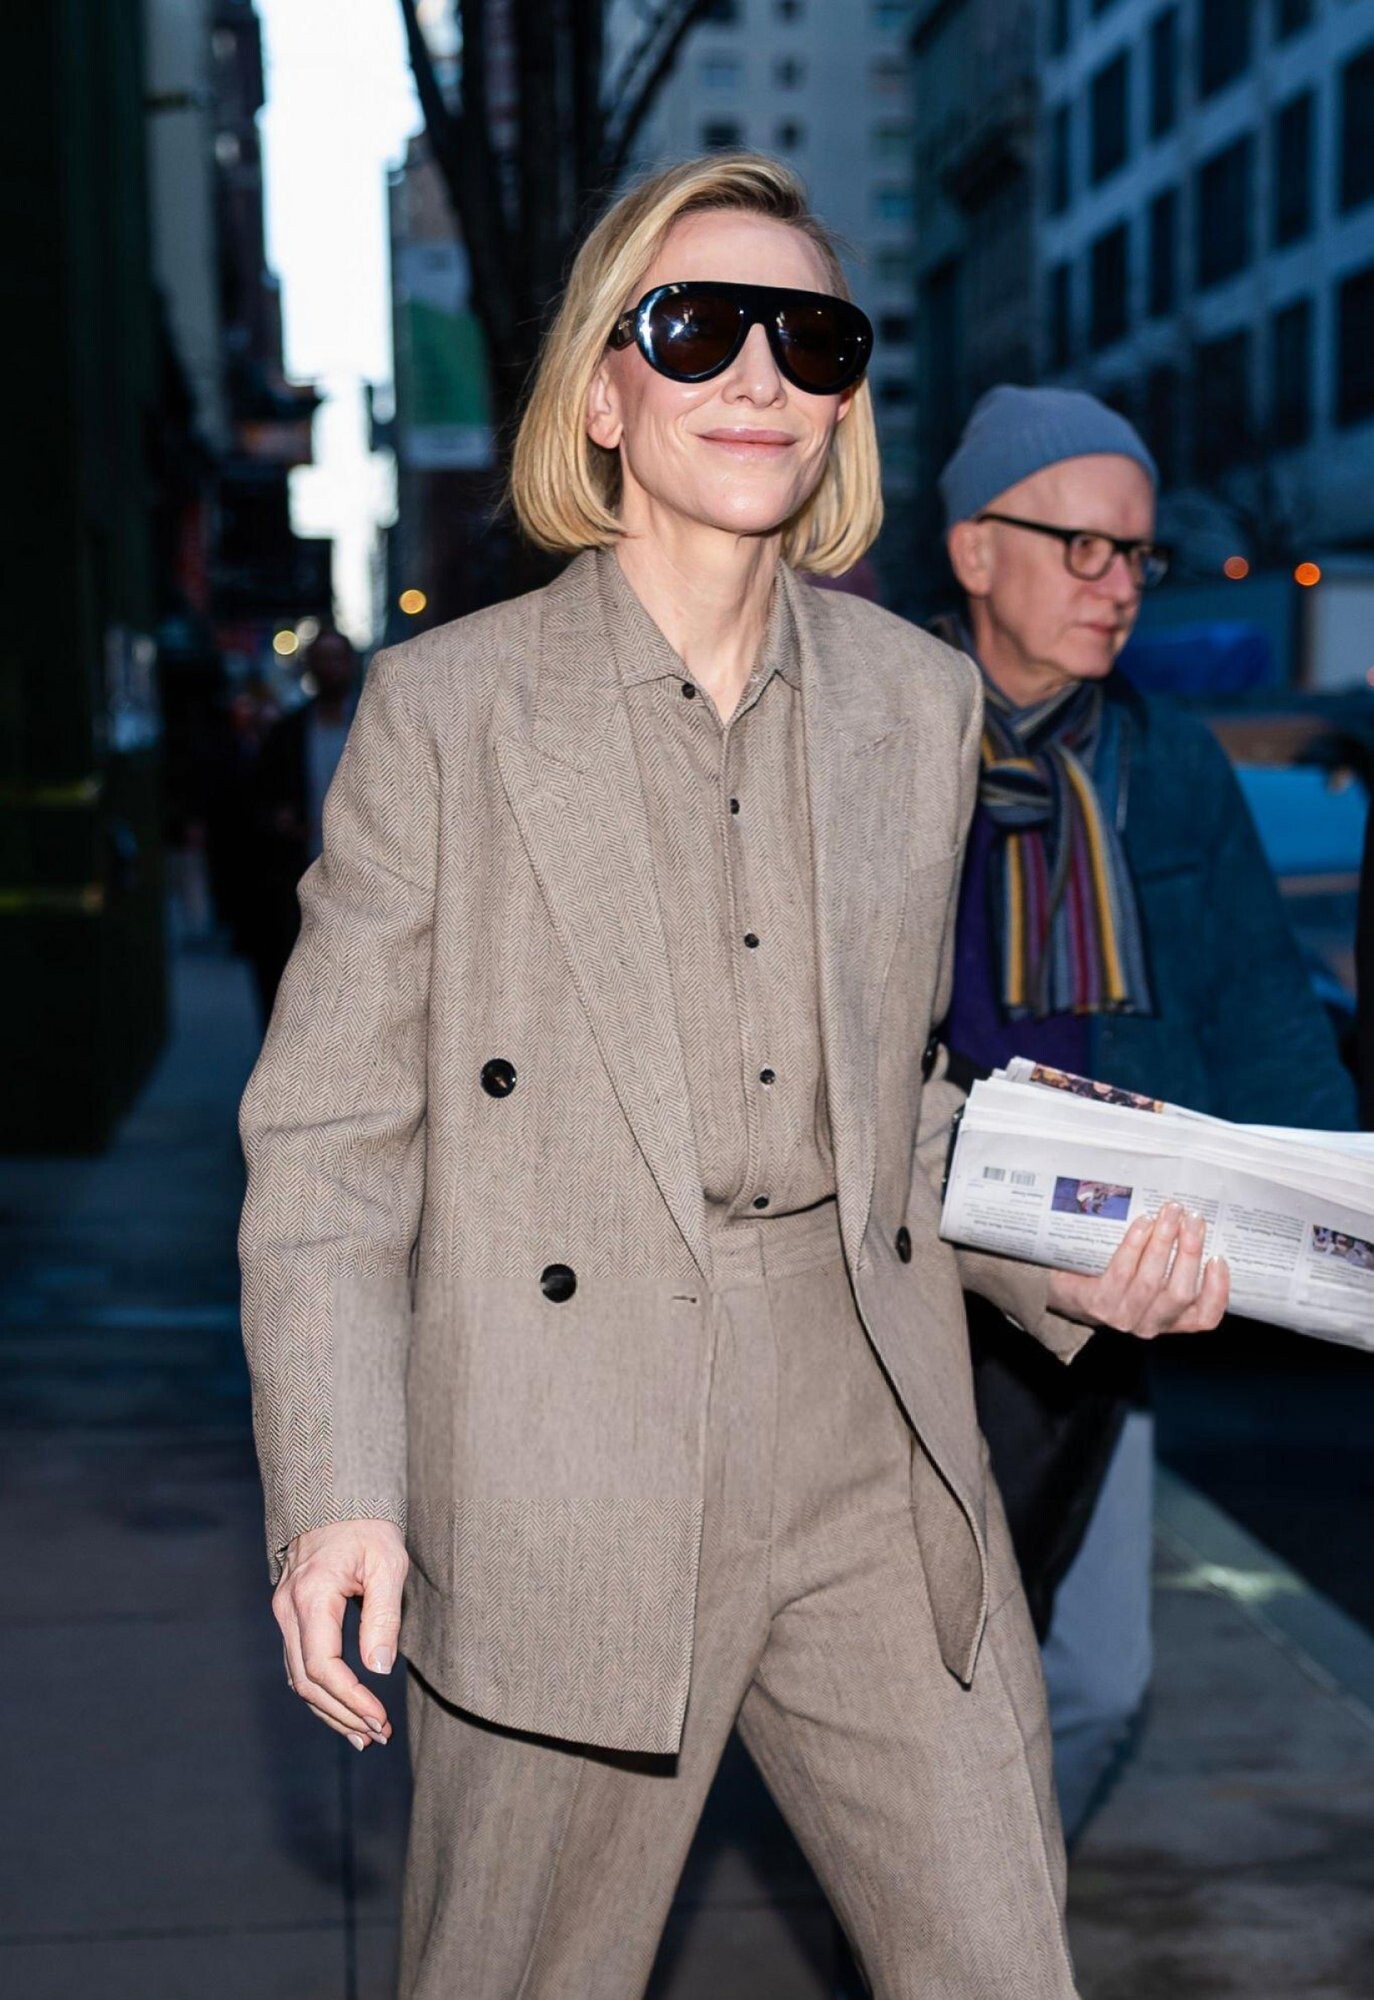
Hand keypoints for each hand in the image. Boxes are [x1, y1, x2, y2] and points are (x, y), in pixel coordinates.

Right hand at [274, 1518, 407, 1750]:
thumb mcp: (387, 1564)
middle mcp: (288, 1609)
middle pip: (306, 1681)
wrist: (339, 1497)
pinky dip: (321, 1692)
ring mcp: (284, 1612)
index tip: (380, 1719)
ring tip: (365, 1734)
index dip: (350, 1700)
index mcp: (311, 1596)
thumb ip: (383, 1617)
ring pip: (298, 1677)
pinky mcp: (291, 1615)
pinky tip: (344, 1709)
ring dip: (330, 1710)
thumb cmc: (368, 1527)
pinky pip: (299, 1663)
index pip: (322, 1667)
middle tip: (378, 1735)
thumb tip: (379, 1669)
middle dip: (342, 1714)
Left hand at [1046, 1201, 1228, 1337]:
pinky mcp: (1098, 1303)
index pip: (1205, 1317)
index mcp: (1170, 1320)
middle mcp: (1150, 1324)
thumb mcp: (1151, 1281)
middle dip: (1190, 1251)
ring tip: (1170, 1213)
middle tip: (1194, 1219)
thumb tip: (1196, 1225)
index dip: (1217, 1290)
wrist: (1068, 1291)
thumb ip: (1174, 1266)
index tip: (1218, 1258)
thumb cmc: (1117, 1280)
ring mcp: (1123, 1316)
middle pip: (1180, 1292)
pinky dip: (1136, 1244)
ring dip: (1164, 1241)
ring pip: (1152, 1280)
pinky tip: (1143, 1223)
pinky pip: (1122, 1271)